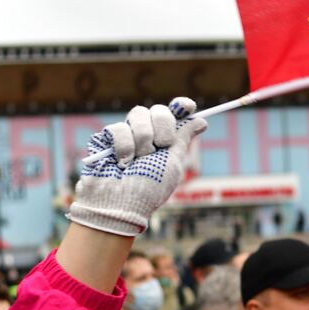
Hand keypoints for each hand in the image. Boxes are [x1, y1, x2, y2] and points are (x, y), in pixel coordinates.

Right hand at [67, 97, 205, 235]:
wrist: (120, 203)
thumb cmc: (149, 190)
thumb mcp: (172, 164)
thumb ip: (183, 138)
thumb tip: (201, 120)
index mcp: (164, 141)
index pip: (173, 114)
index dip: (181, 106)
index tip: (187, 106)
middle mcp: (147, 135)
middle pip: (158, 109)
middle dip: (162, 127)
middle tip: (161, 146)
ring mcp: (127, 135)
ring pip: (138, 114)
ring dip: (142, 140)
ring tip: (137, 160)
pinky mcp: (107, 138)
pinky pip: (119, 128)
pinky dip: (124, 147)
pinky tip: (121, 163)